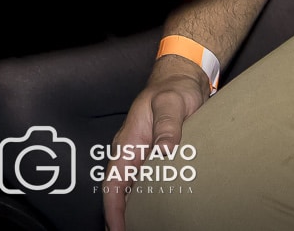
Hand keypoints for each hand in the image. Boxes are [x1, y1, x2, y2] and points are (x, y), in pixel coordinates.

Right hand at [103, 56, 211, 230]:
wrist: (180, 78)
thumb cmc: (175, 89)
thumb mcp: (172, 103)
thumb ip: (168, 125)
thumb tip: (164, 150)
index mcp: (128, 142)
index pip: (113, 183)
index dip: (113, 209)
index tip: (117, 229)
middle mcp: (129, 151)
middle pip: (117, 191)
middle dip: (118, 216)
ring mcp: (139, 154)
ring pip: (128, 189)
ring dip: (129, 210)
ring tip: (136, 228)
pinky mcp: (151, 155)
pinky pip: (141, 183)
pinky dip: (141, 201)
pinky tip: (149, 211)